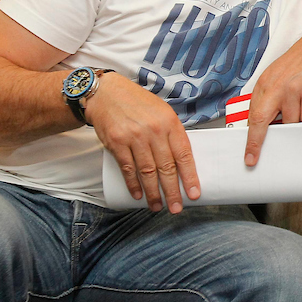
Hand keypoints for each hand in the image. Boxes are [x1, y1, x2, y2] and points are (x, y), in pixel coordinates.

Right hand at [86, 74, 199, 213]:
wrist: (107, 93)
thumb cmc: (138, 103)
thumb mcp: (163, 112)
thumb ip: (172, 134)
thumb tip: (183, 160)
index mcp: (170, 123)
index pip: (184, 154)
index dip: (190, 176)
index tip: (194, 193)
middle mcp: (154, 131)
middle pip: (166, 167)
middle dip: (172, 191)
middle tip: (176, 208)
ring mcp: (134, 137)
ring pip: (147, 171)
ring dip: (153, 192)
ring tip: (158, 206)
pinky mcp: (116, 143)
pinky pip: (127, 168)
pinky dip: (133, 184)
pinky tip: (138, 195)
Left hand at [244, 23, 301, 165]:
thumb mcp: (278, 75)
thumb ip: (271, 97)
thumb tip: (266, 122)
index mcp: (265, 83)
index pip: (252, 114)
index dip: (249, 137)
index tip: (248, 152)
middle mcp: (276, 86)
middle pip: (261, 121)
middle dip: (257, 143)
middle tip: (254, 157)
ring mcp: (293, 89)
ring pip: (291, 123)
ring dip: (296, 126)